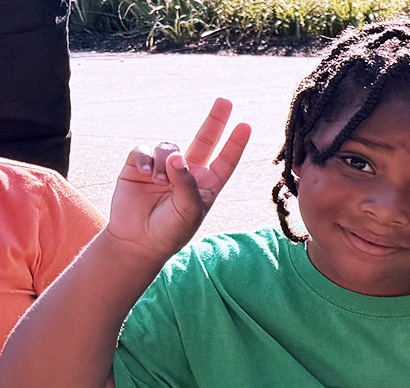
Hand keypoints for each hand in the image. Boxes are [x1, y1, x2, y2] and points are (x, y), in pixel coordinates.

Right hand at [106, 98, 250, 260]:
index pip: (225, 161)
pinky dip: (145, 159)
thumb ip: (186, 184)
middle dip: (215, 120)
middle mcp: (188, 172)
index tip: (246, 125)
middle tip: (225, 101)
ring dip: (164, 160)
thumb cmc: (170, 231)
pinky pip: (144, 150)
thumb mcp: (188, 212)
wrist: (138, 240)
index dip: (235, 143)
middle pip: (204, 140)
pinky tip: (144, 173)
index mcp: (207, 185)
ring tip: (159, 180)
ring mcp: (163, 167)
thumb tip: (177, 157)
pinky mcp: (139, 166)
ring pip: (169, 147)